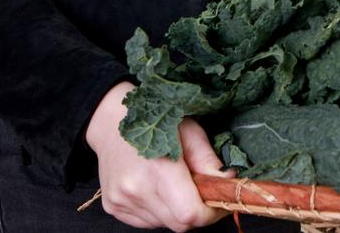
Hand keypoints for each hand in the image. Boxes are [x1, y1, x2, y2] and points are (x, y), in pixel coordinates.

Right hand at [86, 82, 232, 229]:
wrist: (111, 119)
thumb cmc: (155, 117)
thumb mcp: (189, 129)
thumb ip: (208, 160)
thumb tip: (229, 182)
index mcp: (159, 169)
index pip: (189, 214)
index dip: (210, 213)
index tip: (221, 200)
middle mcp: (137, 190)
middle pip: (178, 224)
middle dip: (197, 212)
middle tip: (203, 191)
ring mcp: (122, 201)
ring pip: (163, 224)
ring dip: (176, 211)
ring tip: (176, 183)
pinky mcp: (114, 207)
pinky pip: (146, 221)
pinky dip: (159, 211)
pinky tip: (157, 188)